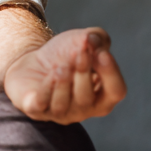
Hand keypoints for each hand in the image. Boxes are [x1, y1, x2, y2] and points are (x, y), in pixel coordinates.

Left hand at [3, 27, 125, 123]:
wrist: (34, 60)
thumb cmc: (65, 54)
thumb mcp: (84, 40)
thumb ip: (97, 37)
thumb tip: (94, 39)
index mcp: (104, 95)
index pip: (115, 92)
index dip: (111, 74)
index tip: (102, 53)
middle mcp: (84, 109)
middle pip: (86, 98)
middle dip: (83, 73)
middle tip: (79, 53)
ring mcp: (60, 113)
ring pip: (63, 105)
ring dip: (63, 83)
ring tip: (60, 66)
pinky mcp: (36, 110)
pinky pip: (41, 105)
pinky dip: (45, 89)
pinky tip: (48, 74)